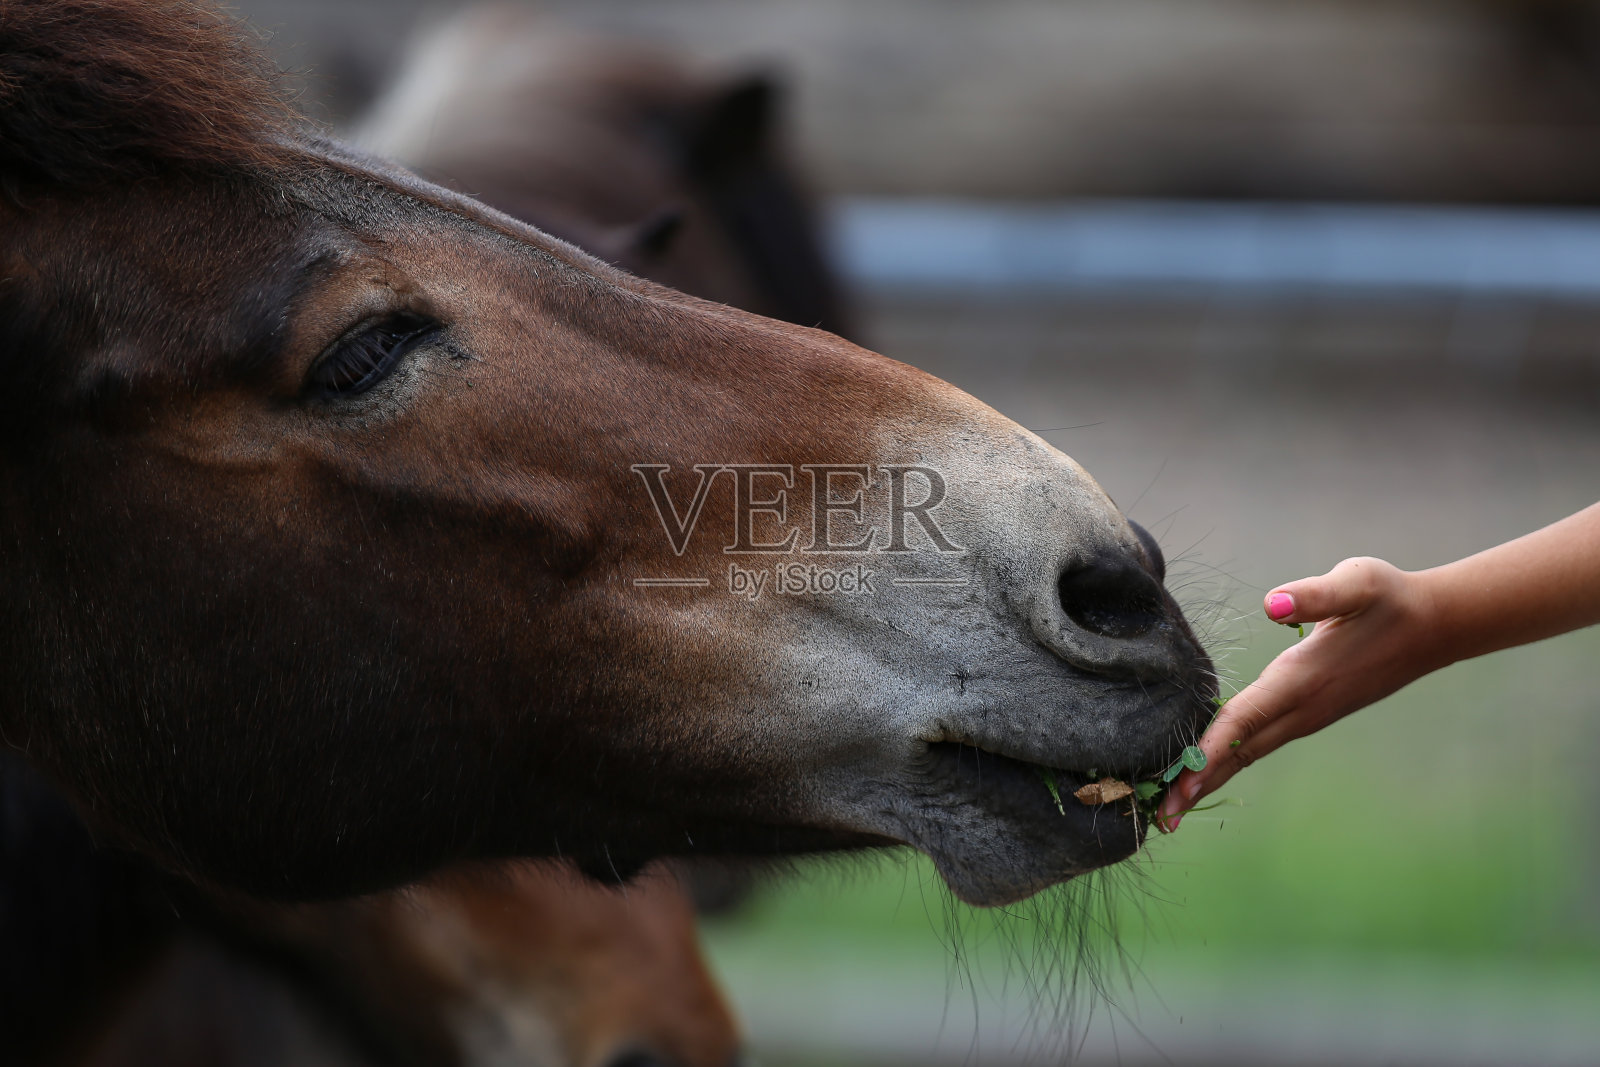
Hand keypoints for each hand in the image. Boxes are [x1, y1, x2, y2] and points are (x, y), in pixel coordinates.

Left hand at [1159, 557, 1446, 830]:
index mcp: (1302, 679)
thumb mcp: (1356, 583)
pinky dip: (1228, 761)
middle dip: (1199, 783)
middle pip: (1239, 751)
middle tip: (1160, 818)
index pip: (1245, 720)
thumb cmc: (1388, 598)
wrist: (1432, 625)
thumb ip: (1316, 593)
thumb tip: (1273, 604)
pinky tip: (1207, 771)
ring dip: (1210, 779)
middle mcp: (1302, 706)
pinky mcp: (1310, 714)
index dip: (1208, 749)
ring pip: (1249, 752)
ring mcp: (1308, 715)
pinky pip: (1260, 742)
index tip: (1180, 784)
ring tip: (1172, 808)